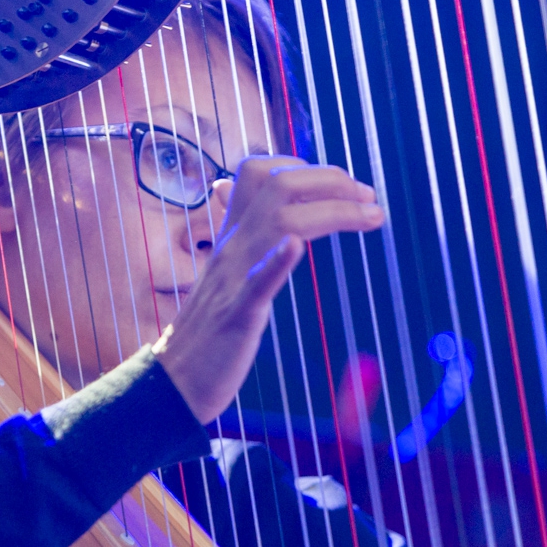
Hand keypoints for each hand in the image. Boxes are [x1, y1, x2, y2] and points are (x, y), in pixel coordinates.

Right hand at [154, 157, 383, 422]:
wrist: (174, 379)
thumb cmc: (208, 330)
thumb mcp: (227, 274)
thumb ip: (245, 240)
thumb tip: (246, 204)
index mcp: (231, 235)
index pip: (259, 172)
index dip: (306, 167)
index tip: (344, 185)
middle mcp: (232, 245)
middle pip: (278, 184)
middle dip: (332, 180)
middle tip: (369, 197)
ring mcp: (234, 278)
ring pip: (279, 222)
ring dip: (333, 210)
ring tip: (372, 216)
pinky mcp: (238, 314)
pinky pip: (256, 281)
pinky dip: (278, 260)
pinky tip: (297, 247)